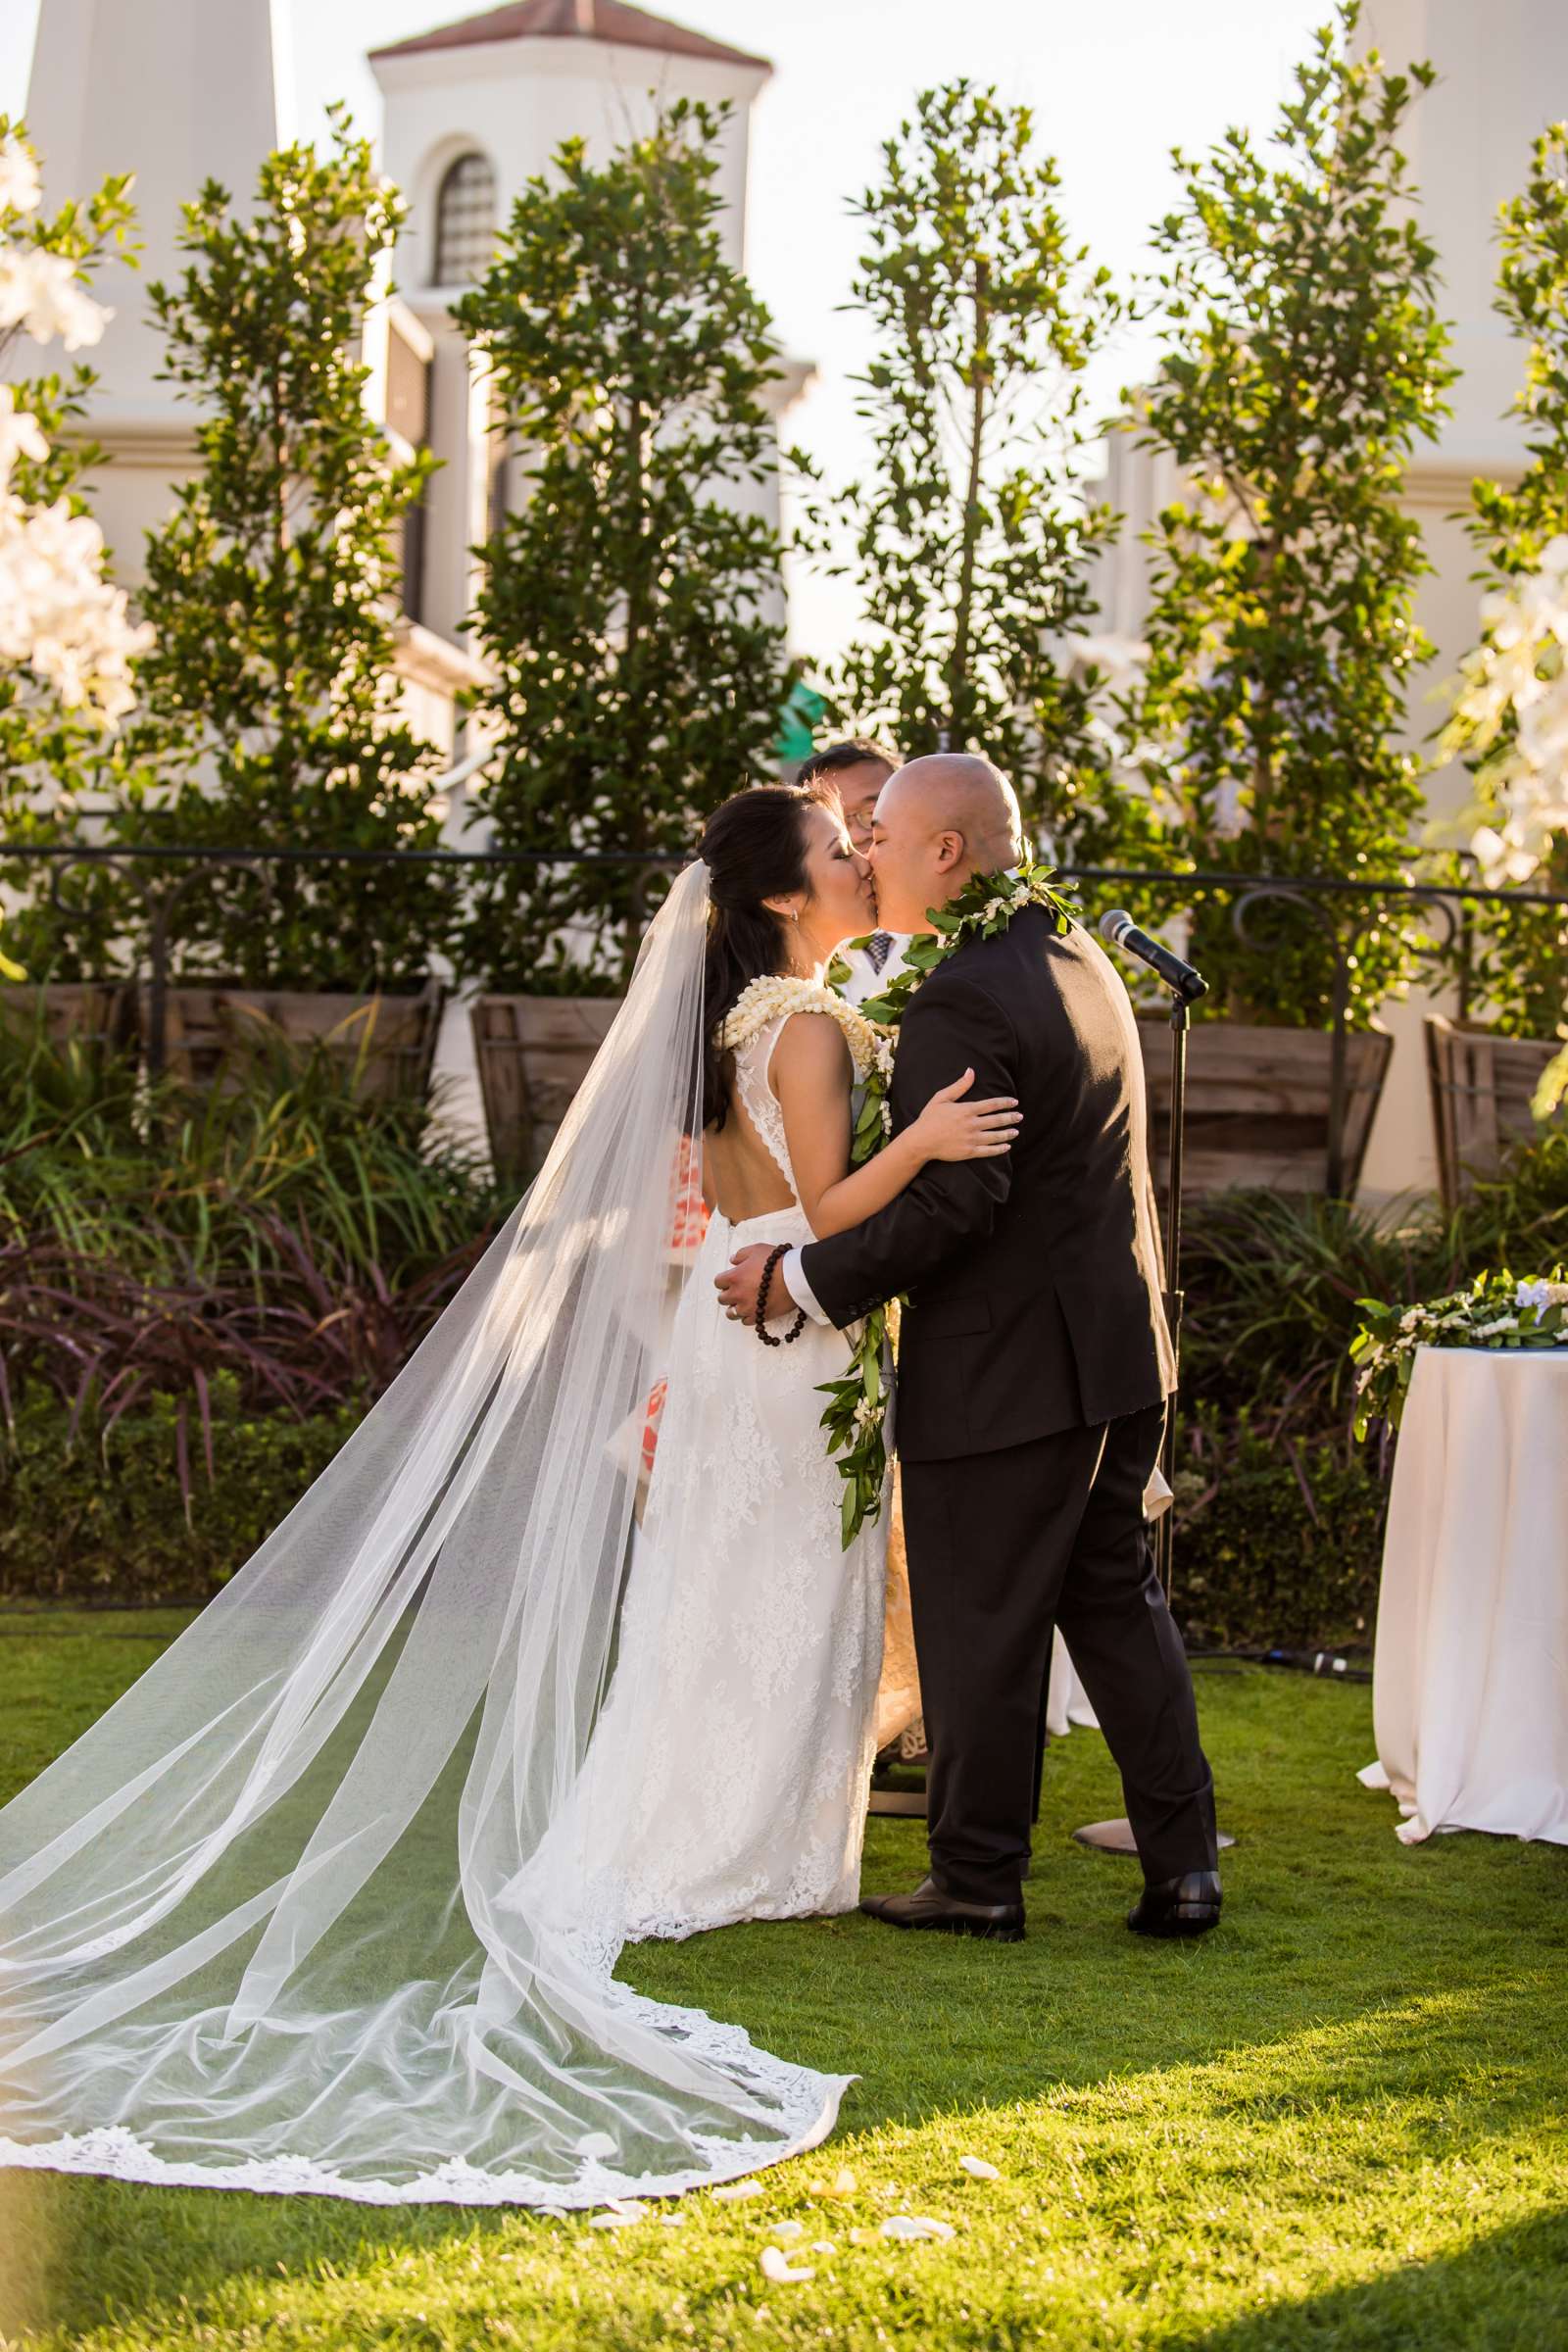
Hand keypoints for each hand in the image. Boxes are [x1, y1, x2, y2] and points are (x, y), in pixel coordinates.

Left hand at [714, 1242, 796, 1324]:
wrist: (795, 1277)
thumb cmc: (777, 1261)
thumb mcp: (756, 1249)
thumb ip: (741, 1254)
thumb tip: (733, 1260)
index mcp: (734, 1277)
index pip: (718, 1282)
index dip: (724, 1280)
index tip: (731, 1279)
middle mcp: (737, 1294)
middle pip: (722, 1299)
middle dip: (728, 1294)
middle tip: (738, 1290)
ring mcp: (747, 1307)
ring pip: (731, 1313)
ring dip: (735, 1307)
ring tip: (744, 1302)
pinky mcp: (759, 1316)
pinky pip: (746, 1321)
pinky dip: (748, 1316)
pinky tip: (754, 1309)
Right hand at [907, 1068, 1021, 1163]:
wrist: (921, 1141)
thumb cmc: (929, 1118)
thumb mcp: (941, 1098)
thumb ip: (959, 1086)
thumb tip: (971, 1071)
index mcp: (967, 1110)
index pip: (992, 1104)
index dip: (1005, 1103)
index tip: (1014, 1102)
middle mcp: (972, 1124)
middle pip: (997, 1120)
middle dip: (1011, 1117)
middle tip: (1020, 1116)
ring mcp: (971, 1139)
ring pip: (995, 1136)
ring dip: (1008, 1133)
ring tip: (1016, 1131)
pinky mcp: (969, 1152)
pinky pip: (988, 1151)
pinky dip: (999, 1149)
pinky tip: (1007, 1146)